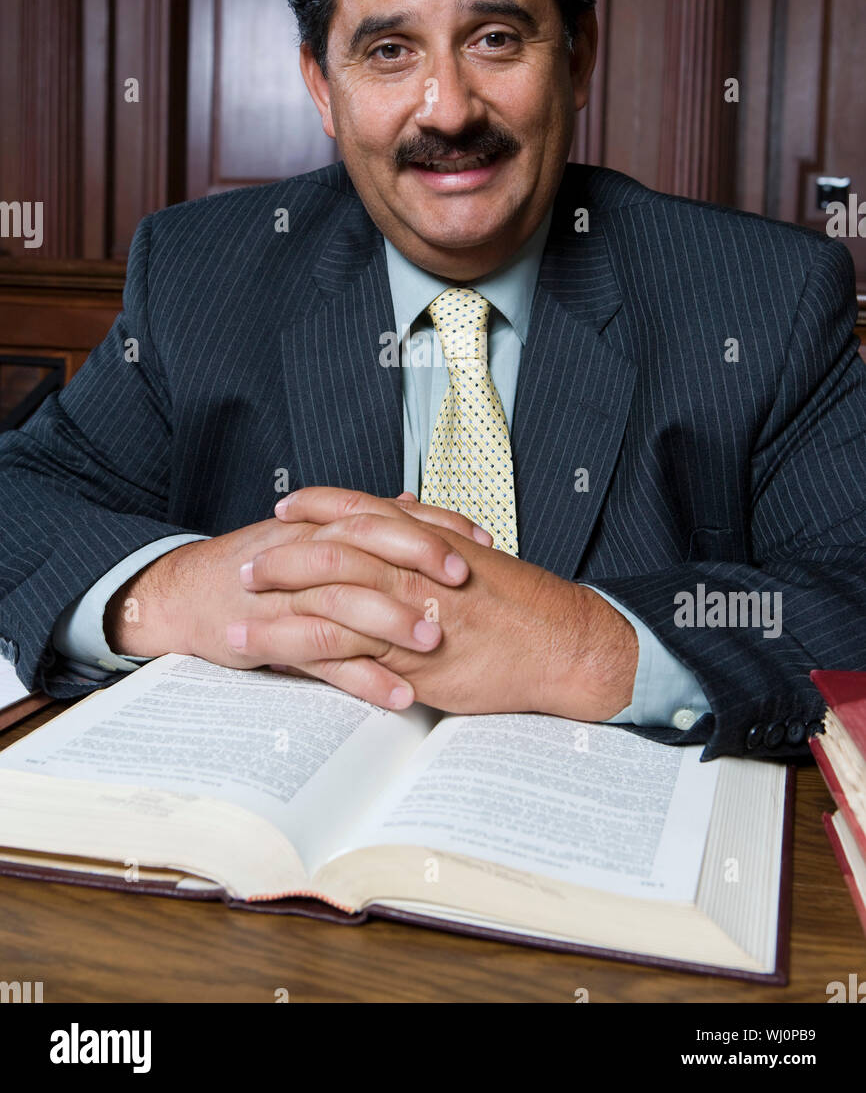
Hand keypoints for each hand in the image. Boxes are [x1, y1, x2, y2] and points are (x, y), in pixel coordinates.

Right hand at [103, 499, 492, 707]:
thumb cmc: (256, 565)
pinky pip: (323, 661)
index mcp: (323, 525)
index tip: (481, 542)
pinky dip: (363, 680)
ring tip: (439, 645)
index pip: (385, 515)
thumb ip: (359, 522)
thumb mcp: (307, 535)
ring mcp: (290, 597)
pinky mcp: (274, 640)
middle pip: (366, 546)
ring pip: (346, 603)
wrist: (183, 594)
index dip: (434, 526)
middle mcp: (308, 552)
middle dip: (418, 561)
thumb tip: (408, 502)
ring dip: (394, 623)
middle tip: (465, 581)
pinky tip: (399, 697)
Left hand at [255, 488, 638, 718]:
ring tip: (236, 621)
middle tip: (243, 566)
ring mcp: (409, 613)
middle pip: (329, 552)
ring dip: (274, 613)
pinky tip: (276, 663)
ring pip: (326, 604)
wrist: (562, 642)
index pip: (359, 509)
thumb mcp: (474, 555)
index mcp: (427, 539)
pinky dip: (303, 657)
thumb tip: (406, 510)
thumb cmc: (522, 605)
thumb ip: (434, 534)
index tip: (284, 507)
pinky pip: (346, 654)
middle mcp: (412, 568)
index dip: (316, 506)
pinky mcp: (411, 658)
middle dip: (279, 558)